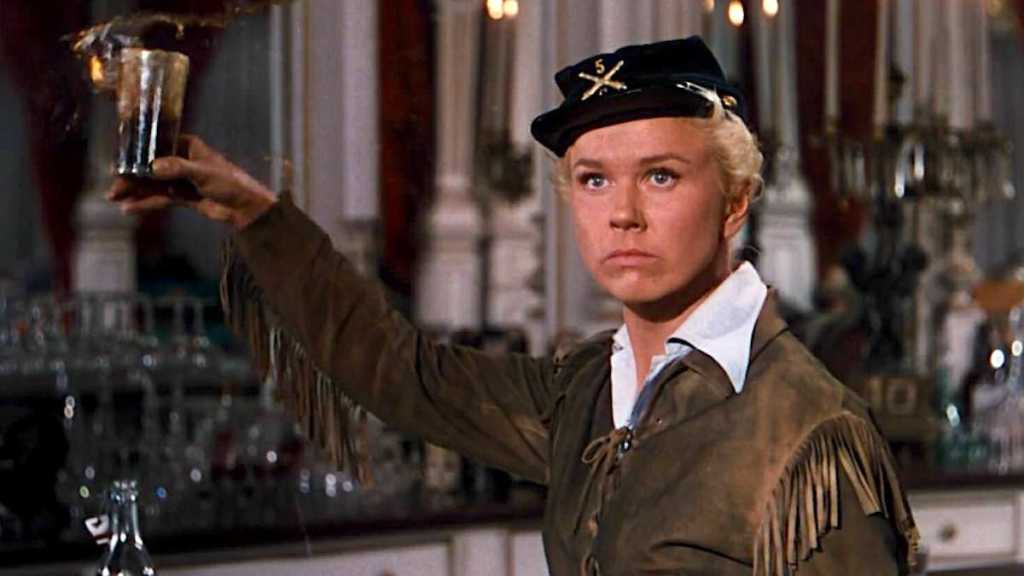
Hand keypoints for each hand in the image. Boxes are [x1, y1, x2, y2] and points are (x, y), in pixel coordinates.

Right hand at [106, 134, 277, 229]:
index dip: (137, 152)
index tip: (118, 159)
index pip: (157, 144)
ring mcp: (180, 179)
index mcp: (187, 146)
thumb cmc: (230, 182)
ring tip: (114, 197)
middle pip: (150, 167)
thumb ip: (178, 168)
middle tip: (112, 185)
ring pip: (152, 184)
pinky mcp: (182, 196)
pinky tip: (129, 208)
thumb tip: (154, 168)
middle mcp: (181, 160)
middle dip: (131, 176)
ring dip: (135, 191)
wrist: (244, 207)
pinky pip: (160, 198)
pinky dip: (146, 203)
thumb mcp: (203, 172)